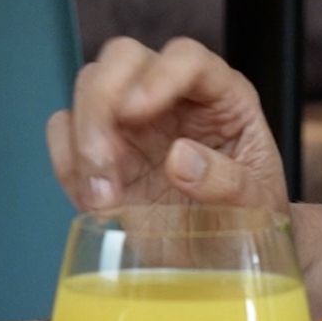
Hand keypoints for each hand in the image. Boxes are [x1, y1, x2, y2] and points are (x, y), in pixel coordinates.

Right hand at [48, 36, 291, 212]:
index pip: (186, 58)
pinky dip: (67, 162)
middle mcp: (171, 96)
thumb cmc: (247, 223)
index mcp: (221, 96)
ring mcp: (131, 120)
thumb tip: (181, 158)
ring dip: (84, 137)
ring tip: (104, 199)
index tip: (137, 111)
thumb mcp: (258, 208)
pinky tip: (93, 202)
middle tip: (106, 161)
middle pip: (123, 57)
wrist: (220, 262)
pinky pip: (64, 130)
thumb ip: (229, 183)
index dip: (160, 76)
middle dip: (103, 101)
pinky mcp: (100, 148)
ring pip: (88, 86)